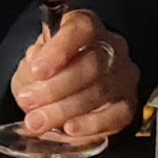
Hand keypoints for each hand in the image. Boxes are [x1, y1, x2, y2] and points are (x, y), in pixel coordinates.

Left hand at [10, 11, 140, 144]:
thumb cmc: (51, 72)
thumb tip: (35, 79)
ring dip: (64, 109)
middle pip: (92, 64)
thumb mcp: (33, 64)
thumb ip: (32, 68)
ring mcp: (124, 76)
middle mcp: (112, 47)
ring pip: (100, 91)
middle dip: (55, 87)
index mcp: (86, 27)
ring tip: (37, 122)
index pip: (81, 28)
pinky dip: (90, 125)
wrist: (66, 92)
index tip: (37, 70)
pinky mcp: (128, 104)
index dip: (59, 50)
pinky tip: (69, 129)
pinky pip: (116, 116)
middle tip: (28, 102)